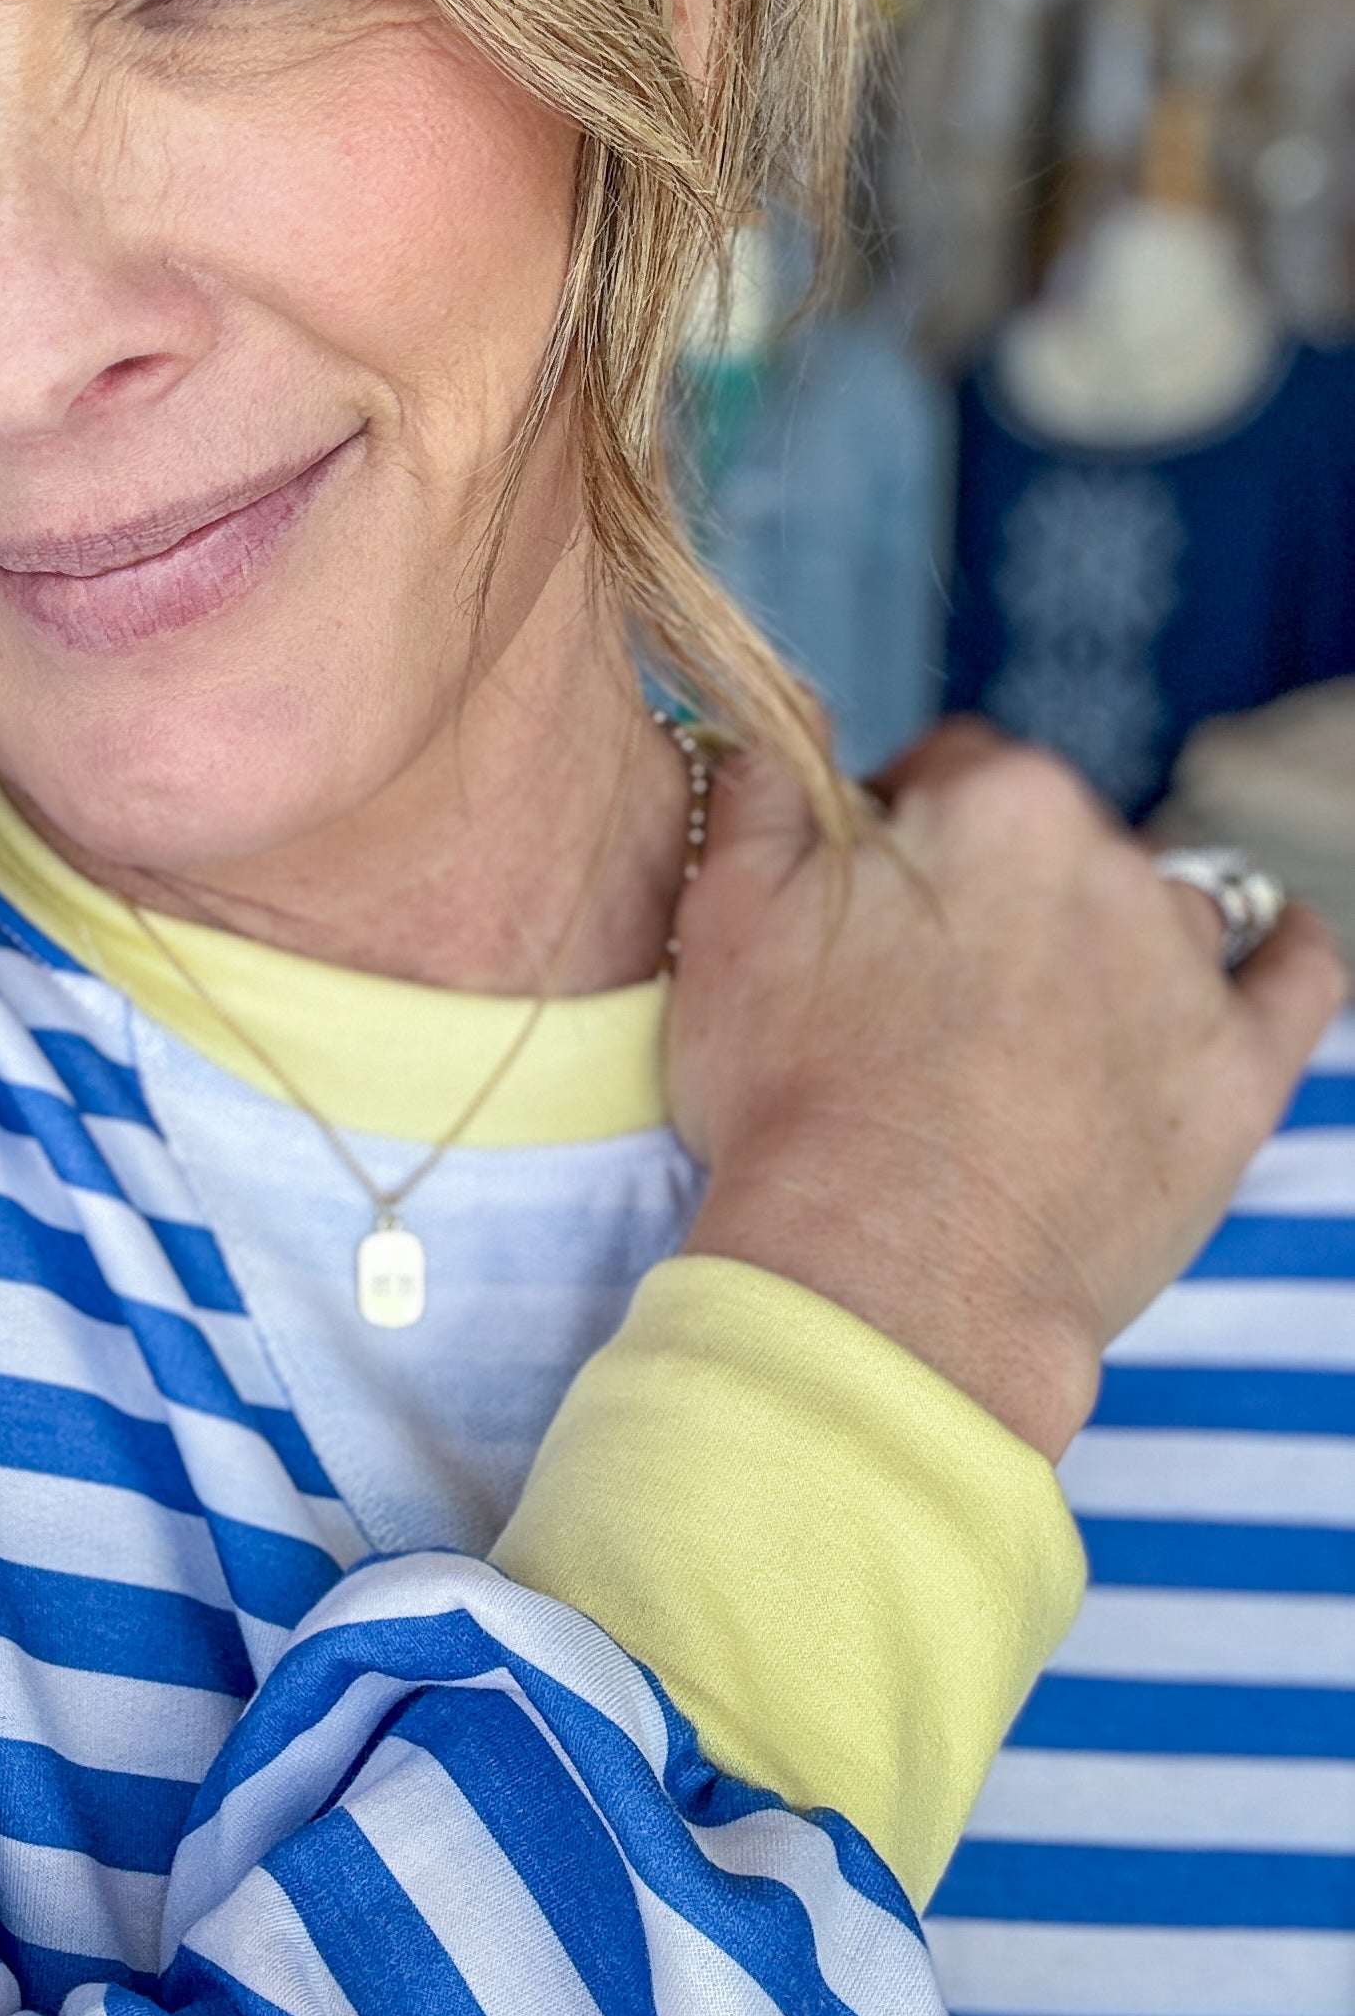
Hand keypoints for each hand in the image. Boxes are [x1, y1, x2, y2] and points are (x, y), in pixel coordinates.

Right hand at [668, 721, 1348, 1459]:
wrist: (886, 1281)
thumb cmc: (793, 1105)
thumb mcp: (722, 917)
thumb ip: (761, 789)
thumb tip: (779, 734)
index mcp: (995, 801)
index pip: (945, 768)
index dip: (892, 838)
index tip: (857, 919)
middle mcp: (1111, 860)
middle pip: (1048, 838)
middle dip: (989, 894)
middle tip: (915, 1000)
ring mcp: (1186, 969)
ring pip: (1153, 906)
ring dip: (1100, 941)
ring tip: (1028, 1033)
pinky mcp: (1237, 1076)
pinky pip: (1294, 974)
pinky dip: (1276, 956)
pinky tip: (1251, 965)